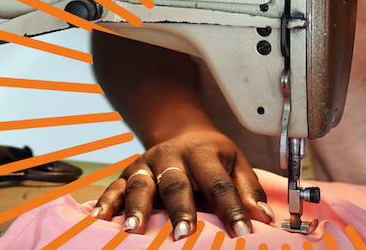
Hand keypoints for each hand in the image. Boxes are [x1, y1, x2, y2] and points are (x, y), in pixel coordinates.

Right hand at [90, 127, 272, 237]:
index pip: (218, 182)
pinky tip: (101, 218)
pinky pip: (115, 186)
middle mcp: (171, 155)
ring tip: (135, 229)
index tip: (242, 232)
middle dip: (179, 210)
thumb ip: (247, 189)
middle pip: (175, 183)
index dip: (231, 207)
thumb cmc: (211, 154)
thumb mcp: (235, 162)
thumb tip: (263, 217)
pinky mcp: (129, 171)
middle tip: (183, 235)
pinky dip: (107, 201)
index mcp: (202, 152)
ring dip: (137, 207)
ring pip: (140, 184)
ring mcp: (147, 163)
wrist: (180, 131)